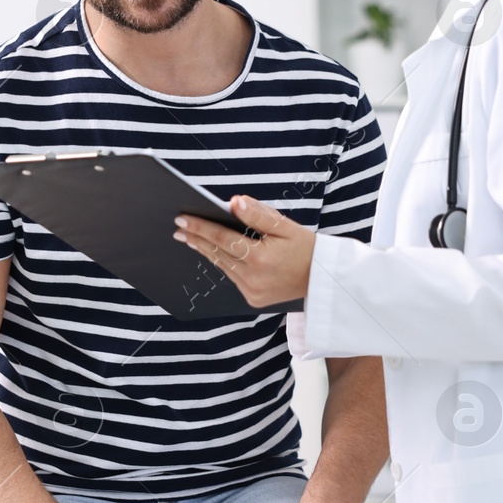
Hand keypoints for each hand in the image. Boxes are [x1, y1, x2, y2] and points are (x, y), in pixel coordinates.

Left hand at [173, 195, 315, 307]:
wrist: (323, 279)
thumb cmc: (306, 248)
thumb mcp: (285, 226)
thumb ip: (258, 214)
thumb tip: (233, 202)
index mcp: (260, 258)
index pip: (222, 238)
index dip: (200, 227)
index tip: (182, 219)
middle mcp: (253, 278)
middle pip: (218, 254)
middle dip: (197, 239)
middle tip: (179, 228)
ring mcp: (252, 292)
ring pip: (223, 266)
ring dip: (207, 251)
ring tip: (190, 238)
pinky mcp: (253, 300)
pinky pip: (232, 277)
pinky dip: (223, 264)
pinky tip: (213, 253)